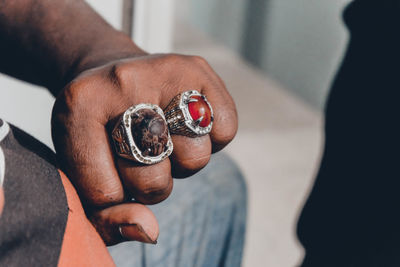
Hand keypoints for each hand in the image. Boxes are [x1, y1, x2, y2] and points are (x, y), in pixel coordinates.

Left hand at [51, 54, 237, 244]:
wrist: (111, 71)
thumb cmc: (99, 128)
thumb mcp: (81, 169)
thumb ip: (104, 216)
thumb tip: (149, 231)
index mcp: (80, 106)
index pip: (106, 193)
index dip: (113, 195)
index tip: (109, 168)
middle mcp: (123, 81)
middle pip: (153, 179)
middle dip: (149, 182)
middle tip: (139, 154)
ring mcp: (165, 71)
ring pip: (194, 158)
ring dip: (182, 161)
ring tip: (165, 137)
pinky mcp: (199, 70)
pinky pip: (224, 133)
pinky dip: (212, 140)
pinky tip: (187, 125)